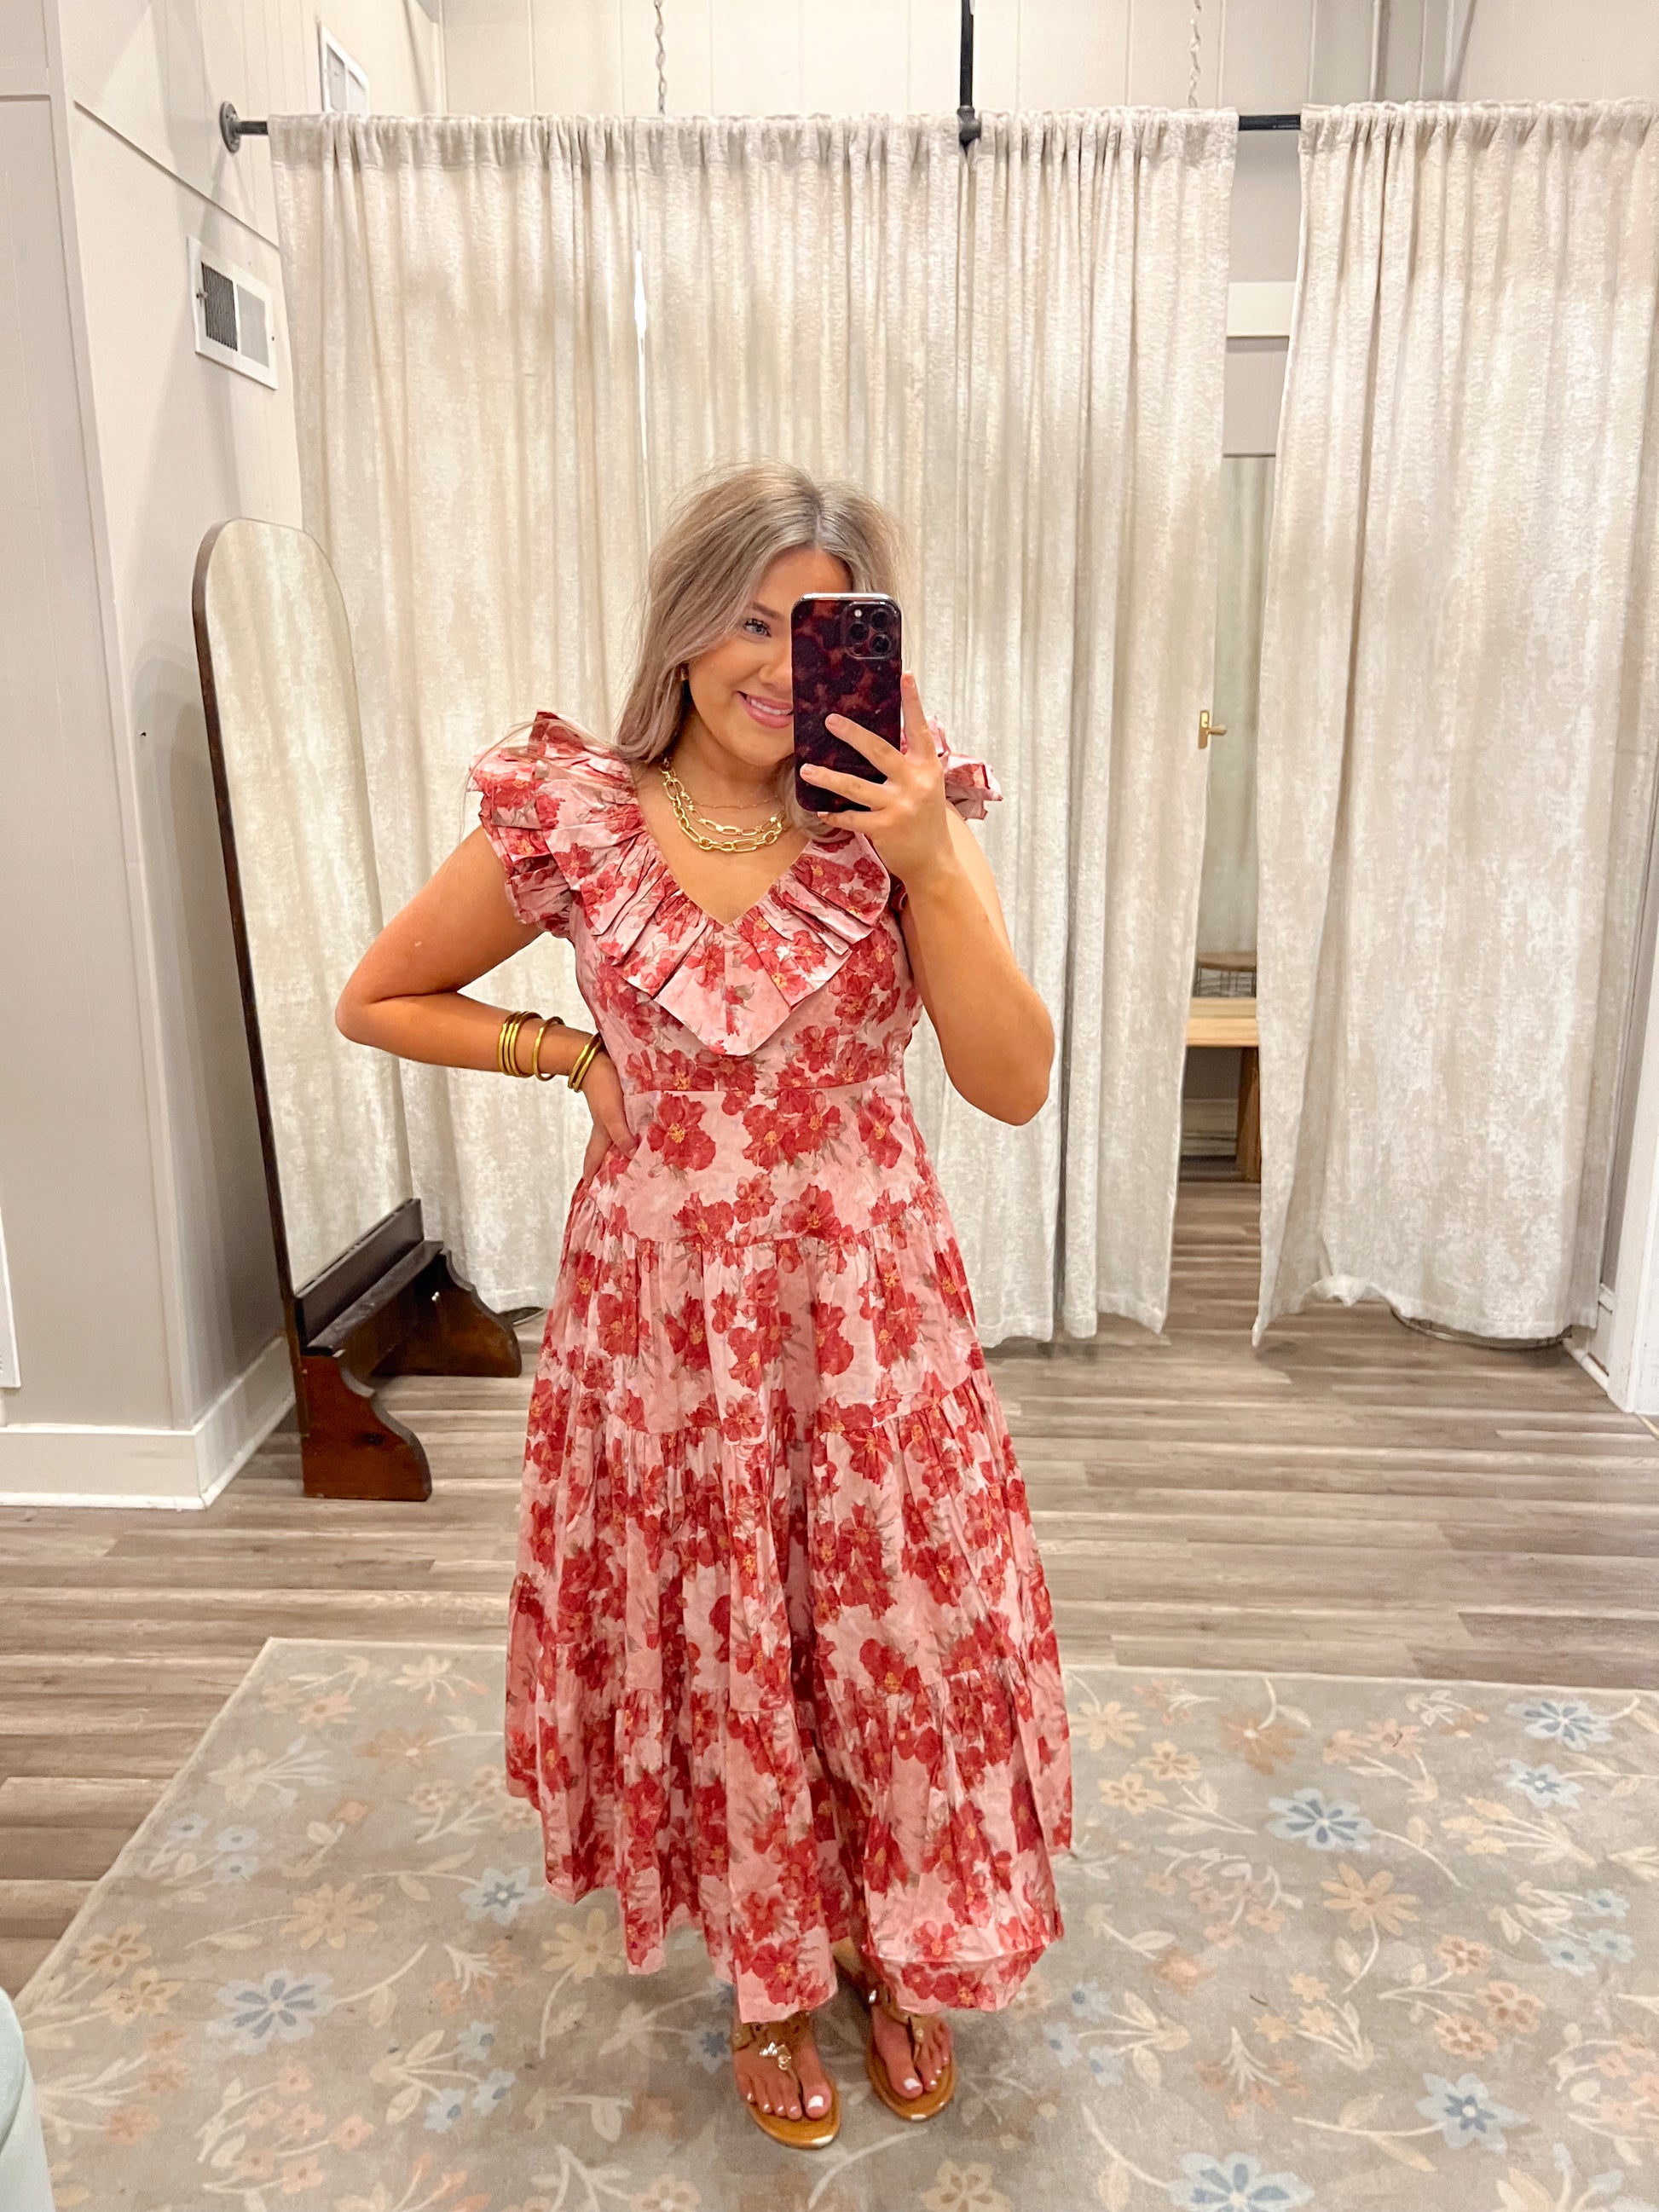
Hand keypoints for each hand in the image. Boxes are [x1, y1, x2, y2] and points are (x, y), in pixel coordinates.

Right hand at [576, 1045, 634, 1177]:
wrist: (596, 1057)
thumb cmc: (602, 1086)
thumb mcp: (611, 1113)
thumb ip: (621, 1134)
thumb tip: (631, 1156)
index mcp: (602, 1133)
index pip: (593, 1160)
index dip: (592, 1176)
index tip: (590, 1193)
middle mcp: (607, 1128)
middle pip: (606, 1153)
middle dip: (609, 1168)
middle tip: (618, 1184)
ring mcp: (613, 1116)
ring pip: (619, 1139)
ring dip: (624, 1151)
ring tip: (636, 1165)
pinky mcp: (622, 1104)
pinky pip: (628, 1125)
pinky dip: (633, 1134)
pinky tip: (645, 1135)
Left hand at [799, 673, 956, 892]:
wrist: (934, 861)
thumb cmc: (925, 820)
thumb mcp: (926, 786)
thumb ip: (909, 764)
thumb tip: (882, 739)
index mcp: (927, 767)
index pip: (919, 729)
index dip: (913, 702)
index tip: (906, 675)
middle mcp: (915, 783)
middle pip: (879, 751)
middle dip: (852, 734)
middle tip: (830, 720)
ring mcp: (899, 806)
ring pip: (856, 787)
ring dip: (827, 777)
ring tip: (806, 769)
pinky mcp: (884, 829)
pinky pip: (851, 818)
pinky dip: (834, 814)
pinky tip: (820, 809)